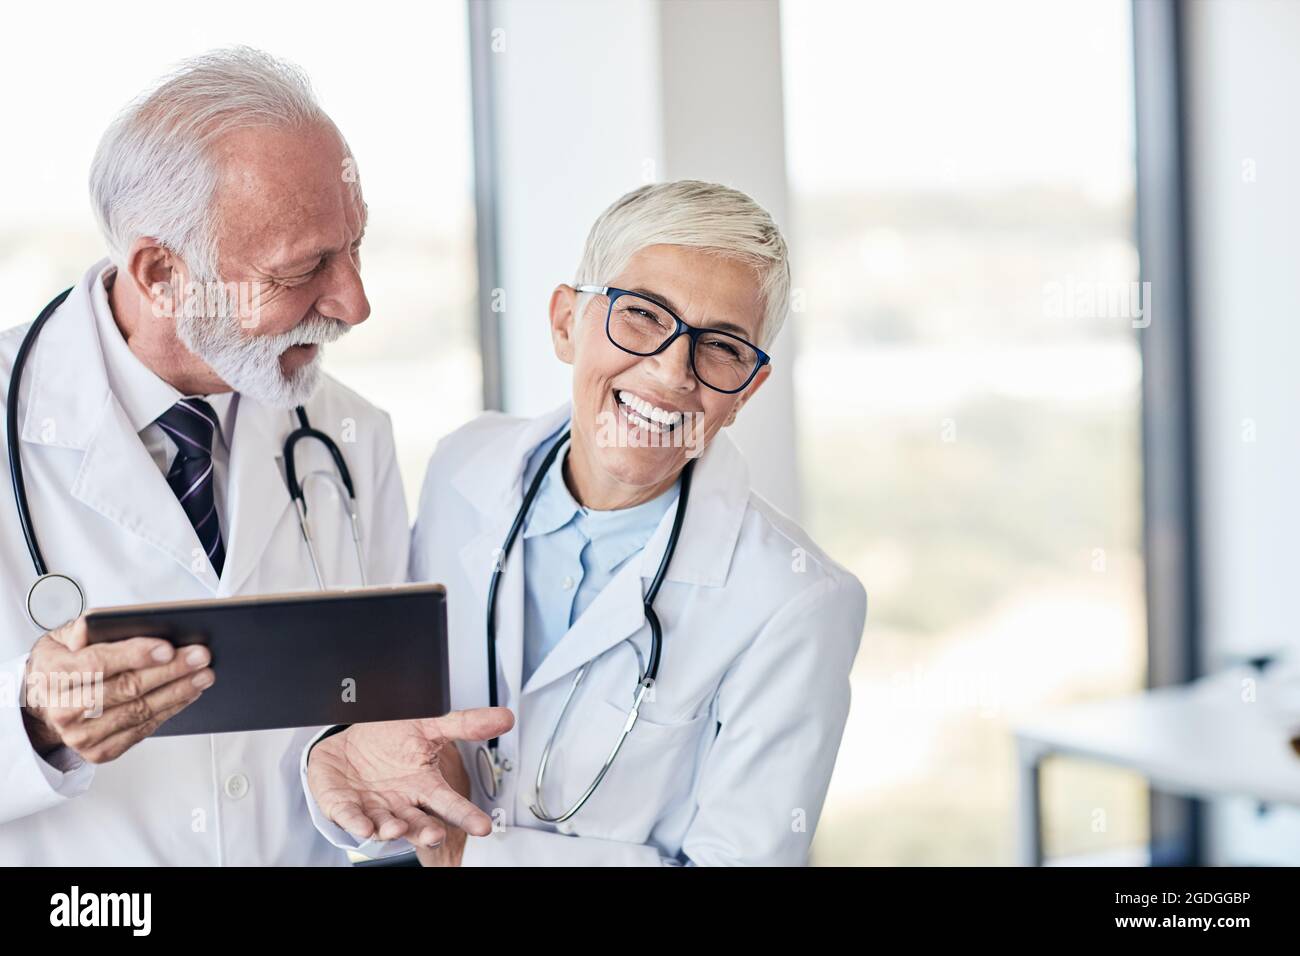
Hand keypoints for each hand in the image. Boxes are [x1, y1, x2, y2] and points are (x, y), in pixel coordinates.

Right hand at [20, 616, 213, 762]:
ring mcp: (80, 736)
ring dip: (178, 692)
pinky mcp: (99, 752)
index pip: (98, 664)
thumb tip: (96, 625)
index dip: (135, 655)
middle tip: (200, 656)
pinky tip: (188, 694)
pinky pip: (142, 731)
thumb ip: (82, 627)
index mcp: (53, 675)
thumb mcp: (62, 638)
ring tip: (203, 674)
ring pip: (139, 711)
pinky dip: (169, 711)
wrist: (44, 704)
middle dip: (170, 671)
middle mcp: (63, 710)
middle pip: (126, 689)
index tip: (168, 648)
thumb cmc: (62, 664)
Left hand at [307, 708, 513, 848]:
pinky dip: (356, 823)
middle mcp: (401, 803)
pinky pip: (350, 817)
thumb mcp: (428, 726)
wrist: (349, 742)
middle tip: (435, 835)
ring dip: (392, 830)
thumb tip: (505, 717)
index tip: (483, 826)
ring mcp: (373, 808)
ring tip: (397, 829)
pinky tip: (363, 826)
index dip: (466, 815)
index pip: (449, 804)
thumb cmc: (390, 738)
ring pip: (386, 825)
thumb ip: (465, 724)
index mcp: (424, 786)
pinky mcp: (345, 806)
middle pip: (418, 823)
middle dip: (426, 831)